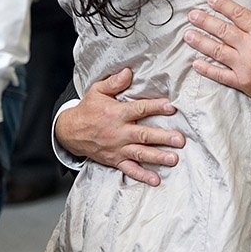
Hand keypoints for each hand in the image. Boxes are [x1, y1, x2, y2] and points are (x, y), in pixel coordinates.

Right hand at [55, 68, 184, 186]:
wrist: (70, 132)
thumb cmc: (88, 109)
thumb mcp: (97, 91)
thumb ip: (114, 82)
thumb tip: (128, 72)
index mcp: (116, 113)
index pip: (139, 109)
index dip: (155, 107)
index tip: (171, 107)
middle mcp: (119, 132)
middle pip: (143, 135)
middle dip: (162, 137)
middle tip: (179, 139)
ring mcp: (117, 148)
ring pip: (140, 153)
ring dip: (157, 157)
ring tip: (173, 159)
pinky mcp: (115, 160)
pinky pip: (129, 169)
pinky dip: (142, 175)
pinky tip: (155, 179)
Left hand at [185, 0, 250, 106]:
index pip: (238, 15)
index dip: (223, 5)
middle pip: (223, 31)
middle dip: (205, 21)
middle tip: (192, 15)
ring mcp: (244, 66)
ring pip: (217, 51)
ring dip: (201, 42)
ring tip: (187, 34)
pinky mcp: (242, 82)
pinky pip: (220, 75)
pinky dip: (207, 69)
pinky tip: (196, 63)